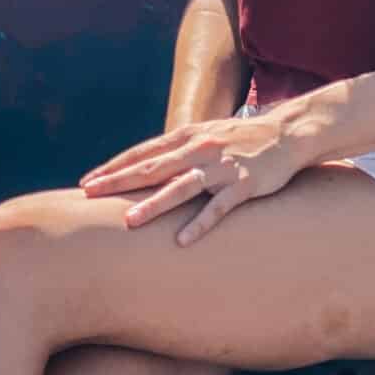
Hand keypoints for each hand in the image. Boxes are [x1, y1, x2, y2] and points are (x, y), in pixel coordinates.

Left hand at [77, 111, 302, 245]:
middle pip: (152, 167)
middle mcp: (199, 149)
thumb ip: (178, 149)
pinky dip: (200, 223)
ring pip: (181, 186)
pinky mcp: (243, 184)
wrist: (287, 134)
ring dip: (153, 204)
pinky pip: (218, 207)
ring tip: (129, 222)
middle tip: (90, 194)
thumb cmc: (241, 140)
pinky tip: (183, 240)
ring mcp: (220, 167)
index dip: (114, 166)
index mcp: (187, 137)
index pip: (143, 152)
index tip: (87, 181)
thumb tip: (146, 166)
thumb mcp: (205, 136)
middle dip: (119, 181)